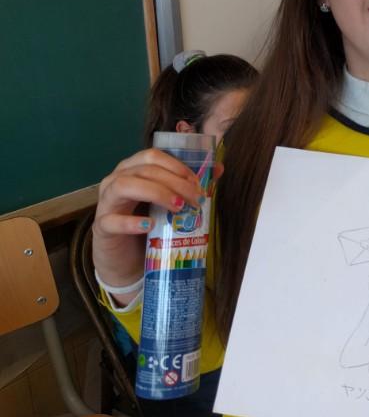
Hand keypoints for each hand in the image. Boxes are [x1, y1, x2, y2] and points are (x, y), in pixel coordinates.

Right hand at [92, 149, 208, 302]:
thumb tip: (218, 169)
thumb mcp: (170, 203)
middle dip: (174, 181)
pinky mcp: (102, 227)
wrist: (128, 260)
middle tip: (196, 198)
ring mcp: (106, 203)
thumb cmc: (150, 225)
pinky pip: (112, 221)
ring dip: (155, 192)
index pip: (152, 156)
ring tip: (178, 206)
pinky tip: (150, 226)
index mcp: (133, 170)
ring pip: (124, 186)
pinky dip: (132, 222)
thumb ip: (190, 185)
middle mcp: (117, 181)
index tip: (197, 181)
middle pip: (143, 170)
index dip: (176, 165)